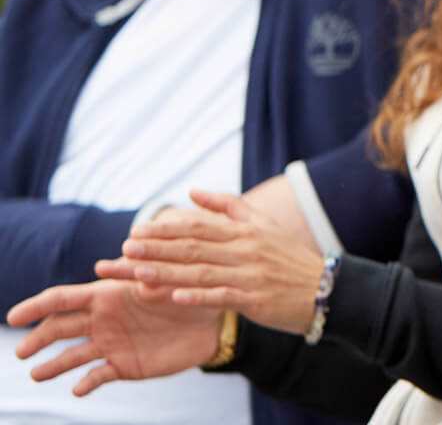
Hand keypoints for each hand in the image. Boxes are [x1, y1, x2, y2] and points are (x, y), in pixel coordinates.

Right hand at [6, 280, 219, 394]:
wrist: (212, 322)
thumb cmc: (187, 293)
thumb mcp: (166, 281)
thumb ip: (142, 273)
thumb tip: (110, 261)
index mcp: (105, 295)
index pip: (63, 299)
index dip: (37, 306)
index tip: (13, 317)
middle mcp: (102, 320)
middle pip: (60, 328)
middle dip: (38, 338)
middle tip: (20, 352)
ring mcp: (110, 344)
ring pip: (73, 356)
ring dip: (53, 366)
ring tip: (36, 374)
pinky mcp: (124, 365)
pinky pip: (98, 375)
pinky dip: (86, 383)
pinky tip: (78, 389)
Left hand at [95, 188, 325, 334]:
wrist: (326, 289)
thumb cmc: (290, 259)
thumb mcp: (264, 224)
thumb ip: (228, 206)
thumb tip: (192, 191)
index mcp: (245, 231)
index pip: (197, 228)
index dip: (164, 230)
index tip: (135, 232)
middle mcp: (245, 250)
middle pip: (193, 248)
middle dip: (156, 249)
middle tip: (125, 249)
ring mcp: (250, 275)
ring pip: (201, 272)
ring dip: (167, 273)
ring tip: (137, 273)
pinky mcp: (255, 299)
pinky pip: (222, 297)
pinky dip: (198, 297)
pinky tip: (175, 298)